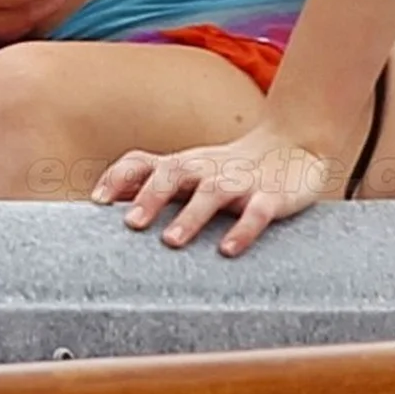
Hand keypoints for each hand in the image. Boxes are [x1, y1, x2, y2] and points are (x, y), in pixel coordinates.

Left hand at [92, 123, 343, 256]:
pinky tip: (227, 250)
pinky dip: (243, 228)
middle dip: (152, 195)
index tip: (98, 202)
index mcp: (186, 165)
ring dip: (191, 215)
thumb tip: (105, 199)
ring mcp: (241, 181)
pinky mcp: (272, 196)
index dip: (120, 178)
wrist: (296, 143)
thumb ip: (154, 181)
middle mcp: (209, 169)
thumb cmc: (231, 167)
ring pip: (214, 192)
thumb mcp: (192, 171)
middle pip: (176, 172)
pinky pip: (257, 212)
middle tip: (131, 224)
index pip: (146, 162)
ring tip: (171, 240)